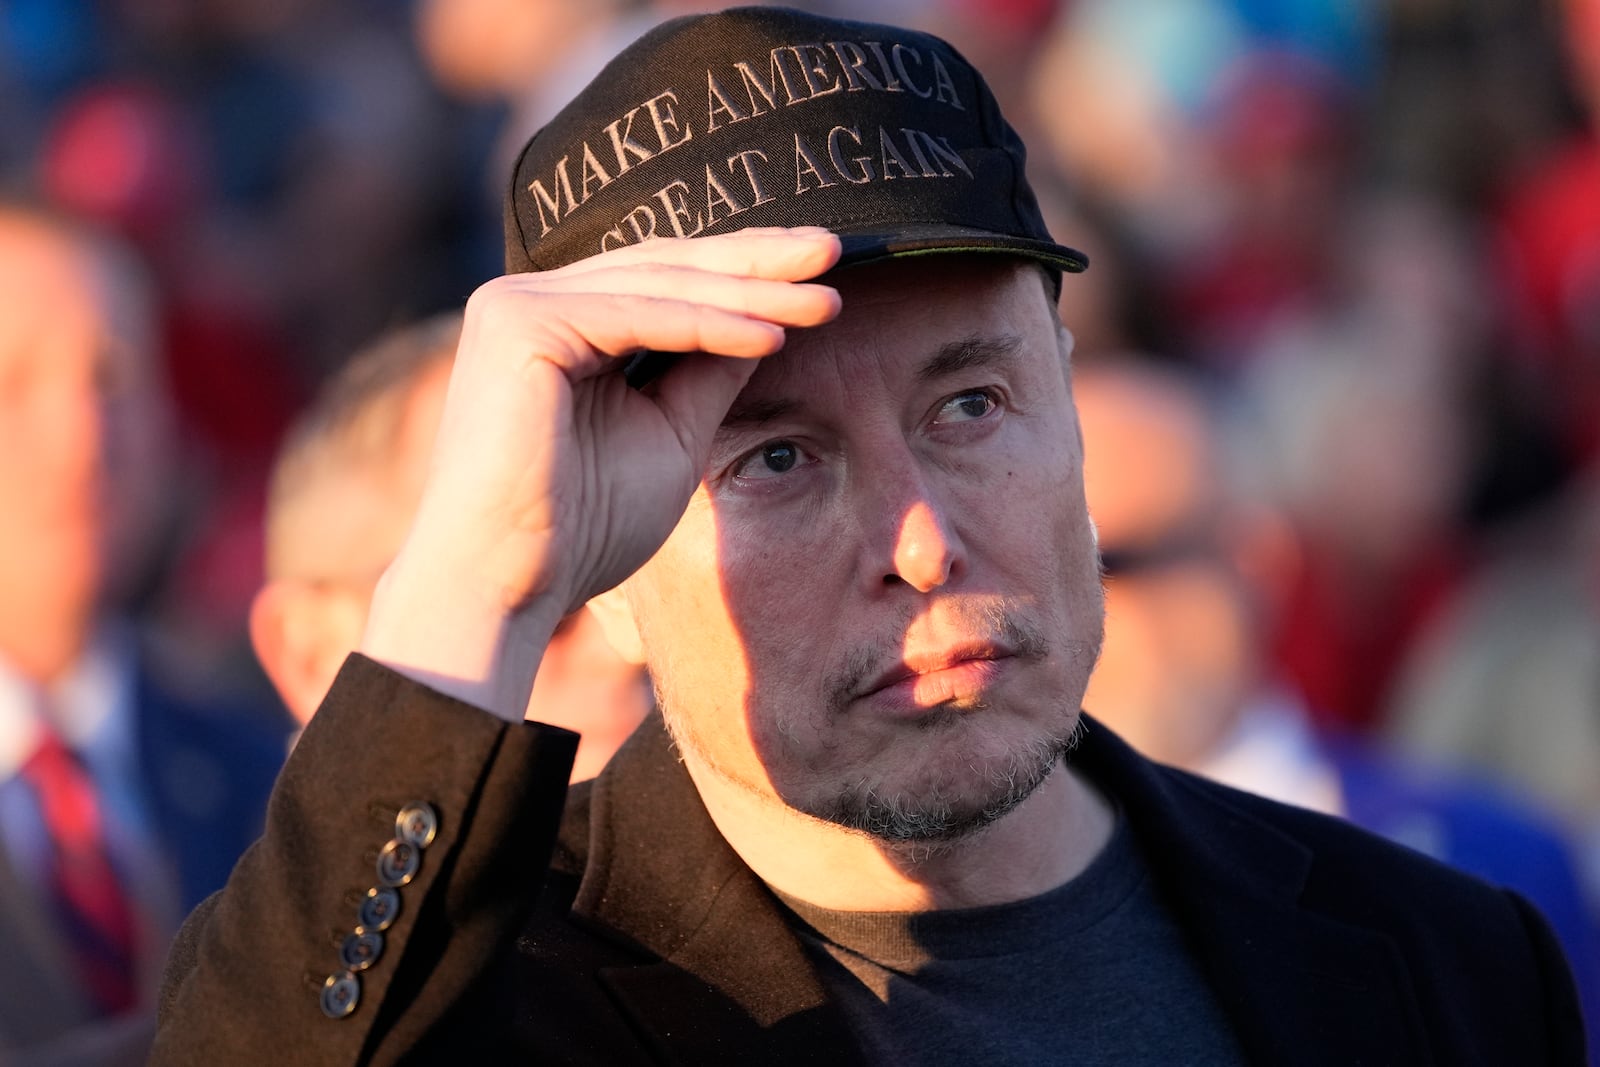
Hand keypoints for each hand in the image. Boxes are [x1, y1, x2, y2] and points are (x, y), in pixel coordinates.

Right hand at [360, 228, 841, 718]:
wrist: (508, 586)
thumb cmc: (582, 528)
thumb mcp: (671, 436)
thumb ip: (710, 373)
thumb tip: (772, 320)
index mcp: (561, 323)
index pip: (667, 279)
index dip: (746, 271)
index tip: (823, 271)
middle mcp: (529, 300)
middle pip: (666, 265)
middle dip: (757, 261)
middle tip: (836, 250)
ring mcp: (516, 304)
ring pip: (659, 286)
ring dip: (750, 293)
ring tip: (825, 301)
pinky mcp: (518, 323)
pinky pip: (638, 316)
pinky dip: (709, 326)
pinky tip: (773, 335)